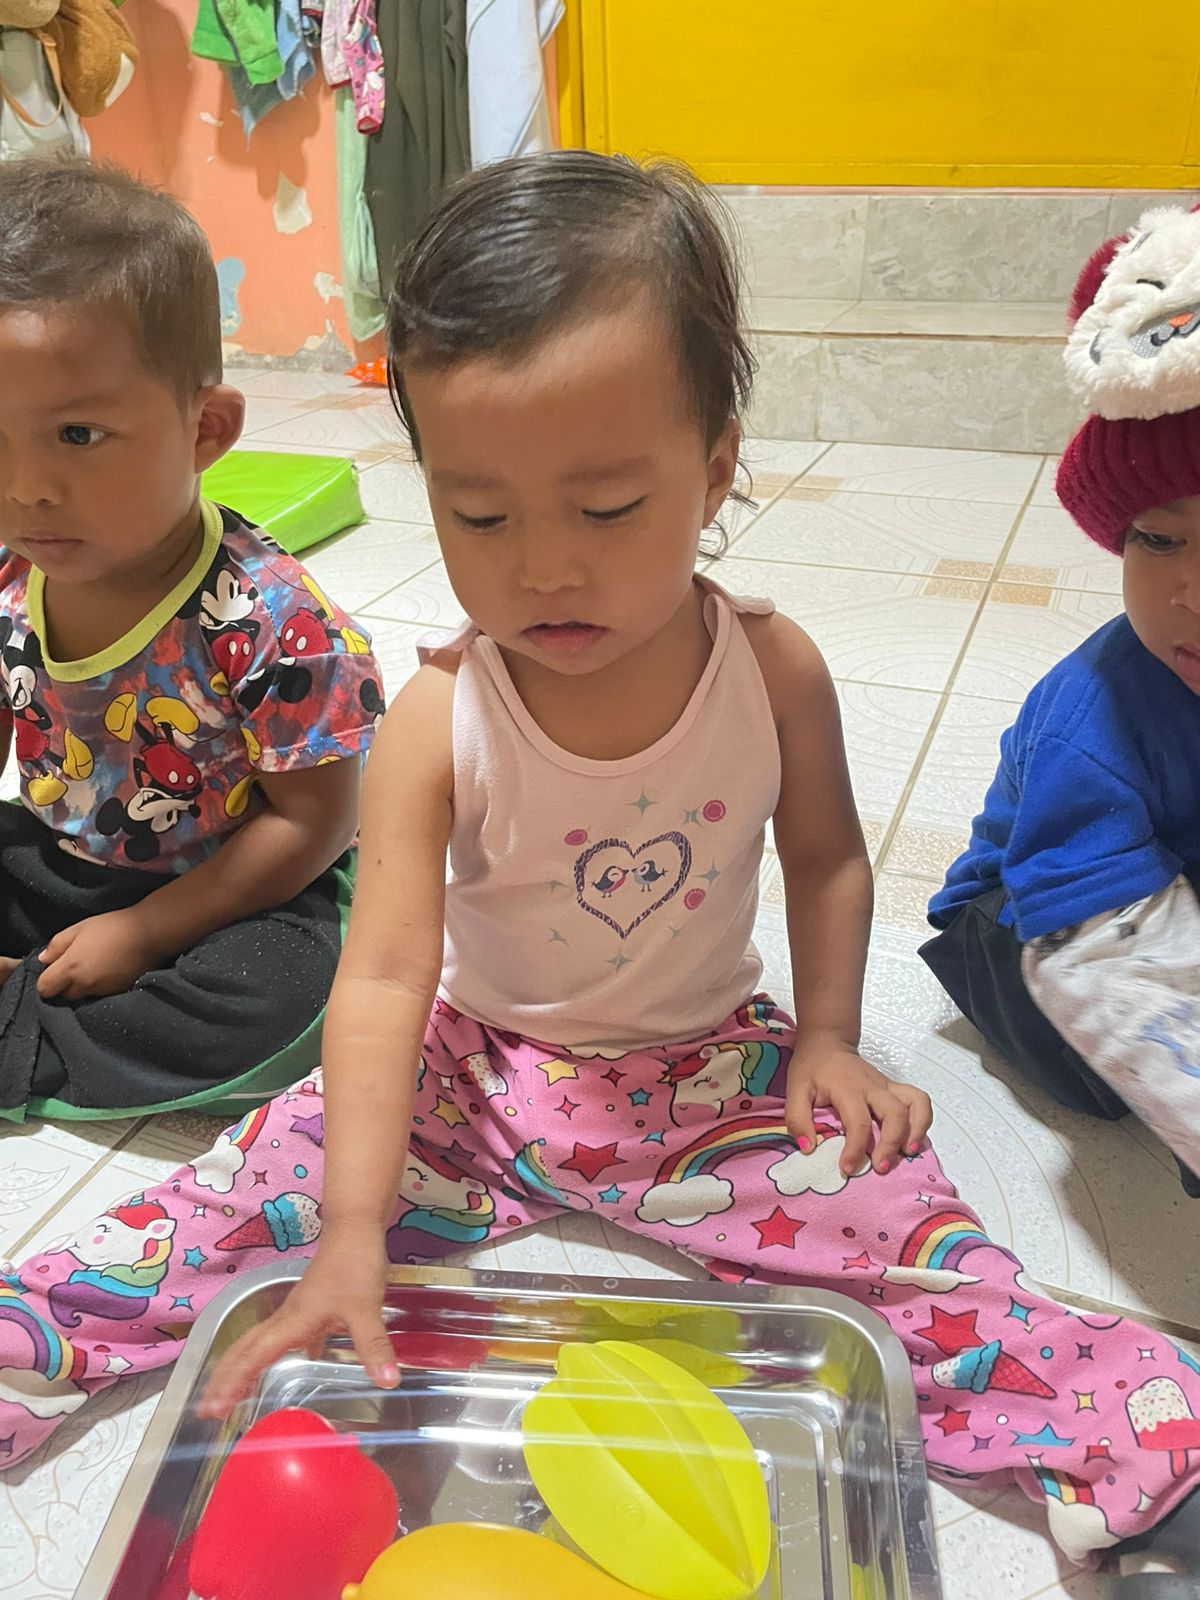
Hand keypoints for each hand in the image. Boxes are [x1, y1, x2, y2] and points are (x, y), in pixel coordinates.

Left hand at [37, 910, 164, 999]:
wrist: (150, 934)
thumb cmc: (113, 926)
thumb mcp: (80, 927)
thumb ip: (57, 944)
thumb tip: (43, 960)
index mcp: (71, 968)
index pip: (45, 988)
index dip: (46, 980)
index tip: (55, 969)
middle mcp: (85, 985)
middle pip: (64, 996)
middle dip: (64, 986)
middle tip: (75, 967)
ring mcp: (102, 992)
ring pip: (83, 997)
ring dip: (83, 988)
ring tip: (94, 968)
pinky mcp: (118, 993)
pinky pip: (100, 996)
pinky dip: (100, 988)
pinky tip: (108, 972)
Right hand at [199, 1229, 396, 1418]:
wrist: (355, 1227)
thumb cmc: (354, 1263)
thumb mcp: (366, 1308)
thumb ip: (373, 1345)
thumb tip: (387, 1382)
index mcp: (293, 1321)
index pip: (255, 1356)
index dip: (234, 1382)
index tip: (213, 1407)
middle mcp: (288, 1317)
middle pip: (247, 1350)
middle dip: (225, 1379)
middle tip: (207, 1409)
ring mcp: (299, 1310)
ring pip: (263, 1343)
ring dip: (246, 1367)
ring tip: (234, 1393)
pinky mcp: (313, 1306)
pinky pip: (290, 1336)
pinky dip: (285, 1351)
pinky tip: (300, 1361)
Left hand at [787, 1041, 932, 1176]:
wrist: (828, 1043)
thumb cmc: (812, 1068)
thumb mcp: (795, 1090)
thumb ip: (797, 1118)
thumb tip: (808, 1148)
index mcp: (848, 1088)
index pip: (858, 1122)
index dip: (855, 1149)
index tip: (847, 1168)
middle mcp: (873, 1086)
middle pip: (895, 1113)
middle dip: (891, 1144)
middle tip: (881, 1167)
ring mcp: (888, 1086)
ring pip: (916, 1103)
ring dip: (916, 1131)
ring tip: (907, 1153)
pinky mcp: (895, 1088)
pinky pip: (919, 1101)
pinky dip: (923, 1121)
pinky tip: (913, 1140)